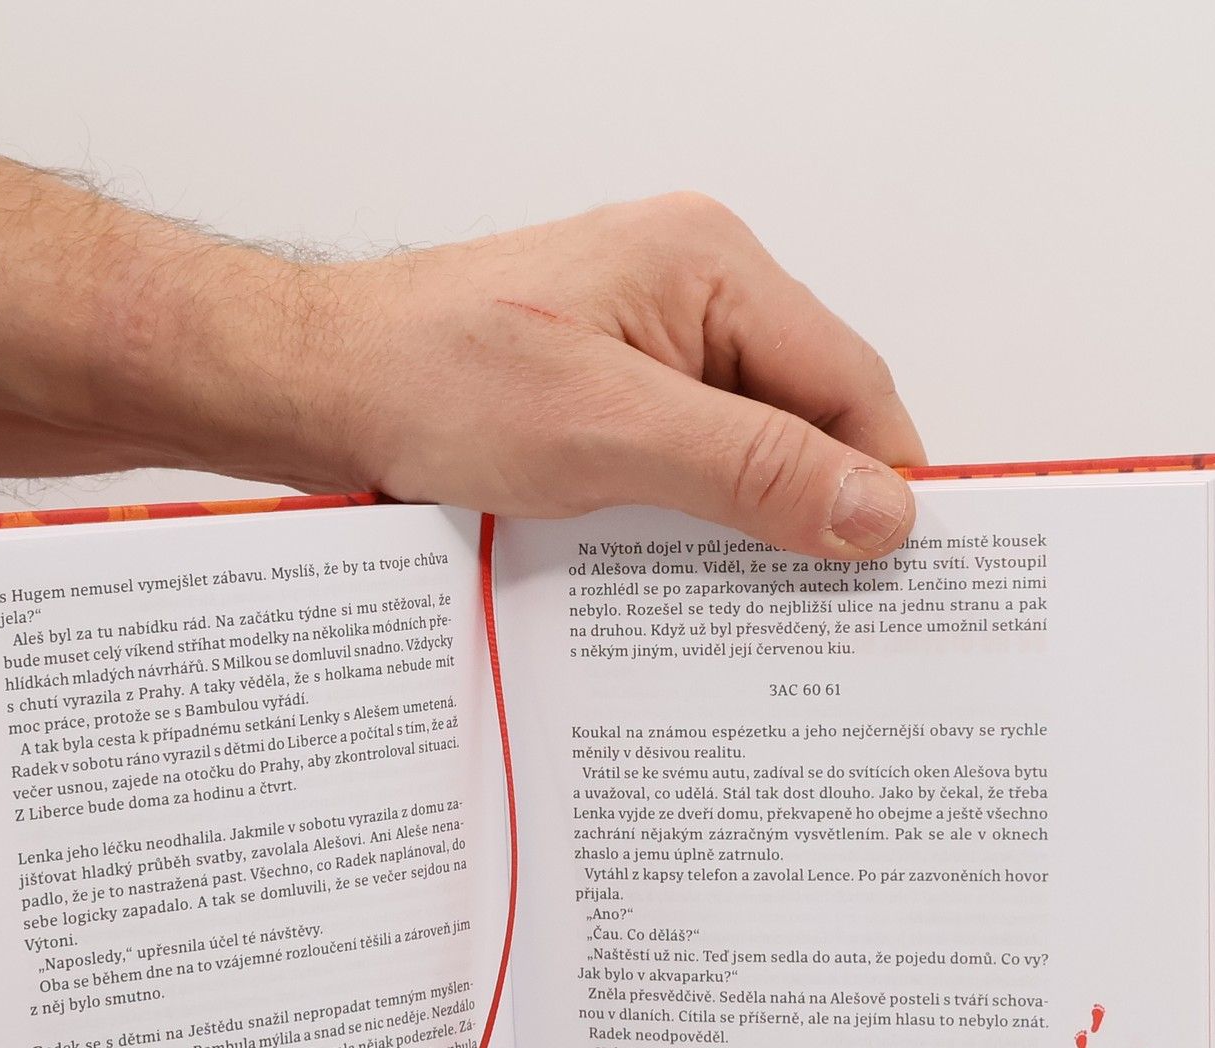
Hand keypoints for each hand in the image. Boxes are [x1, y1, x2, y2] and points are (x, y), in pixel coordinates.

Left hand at [302, 194, 925, 558]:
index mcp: (710, 266)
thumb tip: (878, 511)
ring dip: (753, 523)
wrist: (314, 387)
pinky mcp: (610, 393)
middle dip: (819, 509)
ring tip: (758, 607)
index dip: (882, 478)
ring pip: (747, 448)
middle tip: (833, 613)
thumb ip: (748, 468)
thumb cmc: (430, 380)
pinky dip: (696, 520)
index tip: (900, 572)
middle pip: (805, 416)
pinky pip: (689, 462)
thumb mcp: (604, 433)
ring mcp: (648, 344)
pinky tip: (687, 579)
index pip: (848, 381)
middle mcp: (692, 293)